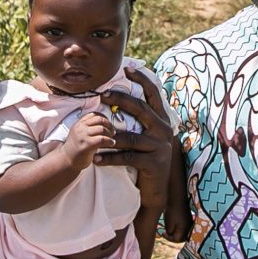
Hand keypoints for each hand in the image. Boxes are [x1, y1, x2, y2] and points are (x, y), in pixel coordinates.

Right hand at [57, 112, 117, 170]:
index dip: (104, 118)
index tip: (109, 125)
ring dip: (110, 133)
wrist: (66, 160)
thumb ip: (89, 128)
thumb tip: (106, 125)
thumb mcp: (80, 134)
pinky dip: (109, 141)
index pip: (94, 114)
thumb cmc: (76, 148)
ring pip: (101, 129)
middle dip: (109, 125)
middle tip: (113, 132)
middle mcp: (80, 127)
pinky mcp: (86, 145)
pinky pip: (101, 139)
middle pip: (99, 119)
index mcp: (79, 123)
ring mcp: (82, 136)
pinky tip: (111, 143)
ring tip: (112, 139)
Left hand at [93, 64, 175, 209]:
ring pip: (131, 137)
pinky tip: (96, 158)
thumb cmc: (147, 158)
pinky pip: (127, 158)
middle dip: (121, 100)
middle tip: (103, 95)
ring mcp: (160, 147)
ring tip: (93, 133)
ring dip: (110, 136)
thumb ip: (140, 119)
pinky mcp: (153, 163)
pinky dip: (110, 158)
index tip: (127, 69)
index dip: (142, 80)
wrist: (156, 189)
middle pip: (142, 110)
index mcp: (162, 120)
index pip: (154, 95)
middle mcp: (164, 130)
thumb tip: (120, 98)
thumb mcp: (147, 136)